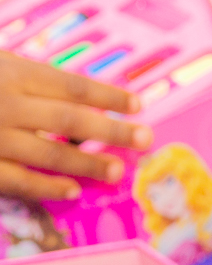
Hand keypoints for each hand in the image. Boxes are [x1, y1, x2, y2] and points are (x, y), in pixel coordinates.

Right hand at [0, 53, 150, 200]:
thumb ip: (31, 79)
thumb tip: (83, 97)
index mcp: (14, 74)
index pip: (71, 86)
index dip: (109, 96)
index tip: (139, 105)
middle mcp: (6, 104)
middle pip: (69, 120)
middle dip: (112, 131)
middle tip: (145, 139)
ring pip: (50, 154)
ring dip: (88, 164)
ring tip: (117, 171)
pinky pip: (19, 181)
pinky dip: (47, 187)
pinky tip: (73, 190)